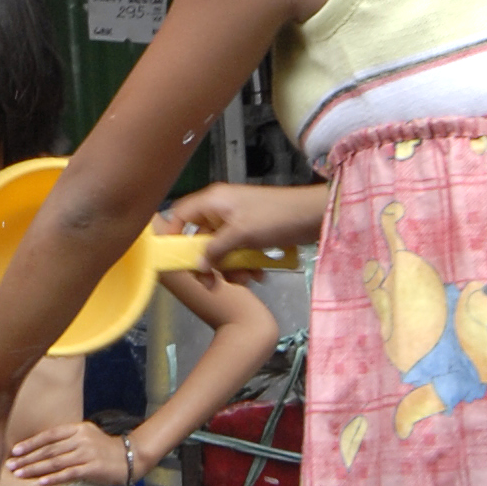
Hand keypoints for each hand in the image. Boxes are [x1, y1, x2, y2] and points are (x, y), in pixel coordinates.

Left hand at [7, 419, 134, 485]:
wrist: (130, 457)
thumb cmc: (105, 449)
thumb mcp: (87, 437)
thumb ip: (68, 440)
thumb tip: (43, 449)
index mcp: (77, 429)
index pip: (49, 435)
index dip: (31, 443)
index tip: (15, 450)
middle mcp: (80, 439)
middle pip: (48, 450)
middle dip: (27, 458)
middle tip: (11, 465)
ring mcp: (87, 453)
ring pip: (55, 462)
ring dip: (35, 469)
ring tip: (20, 474)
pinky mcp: (92, 468)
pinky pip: (68, 473)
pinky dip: (53, 478)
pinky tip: (40, 482)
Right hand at [166, 180, 330, 266]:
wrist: (314, 215)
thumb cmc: (275, 217)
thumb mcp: (241, 234)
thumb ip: (215, 250)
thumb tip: (197, 267)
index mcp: (213, 201)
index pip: (180, 215)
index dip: (173, 236)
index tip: (174, 260)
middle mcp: (221, 210)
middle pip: (200, 240)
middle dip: (208, 264)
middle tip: (212, 284)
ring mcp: (237, 222)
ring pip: (220, 251)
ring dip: (230, 269)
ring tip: (247, 279)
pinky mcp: (251, 234)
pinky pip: (237, 253)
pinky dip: (245, 266)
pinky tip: (259, 274)